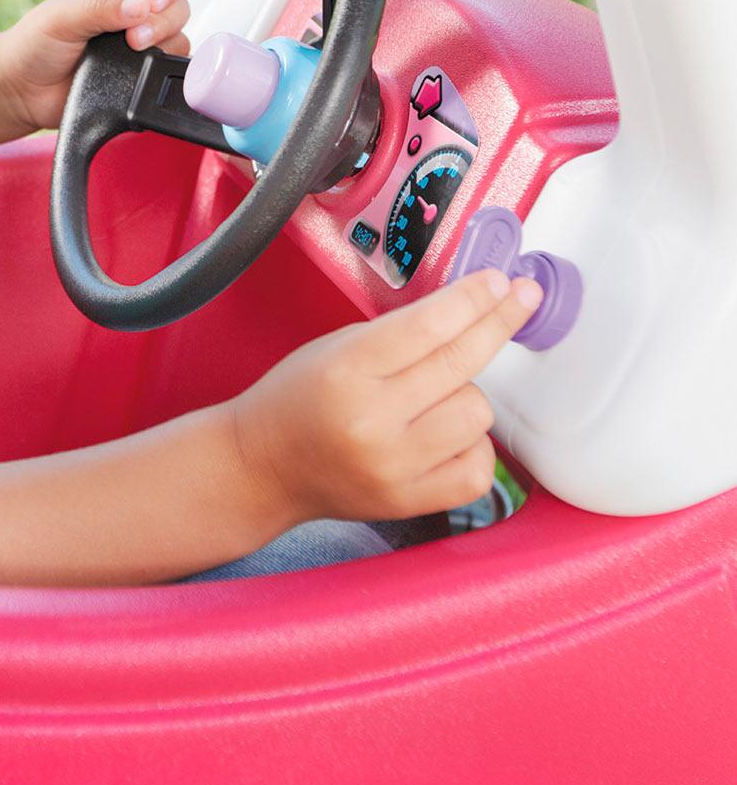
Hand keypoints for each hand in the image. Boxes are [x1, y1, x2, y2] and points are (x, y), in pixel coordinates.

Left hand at [0, 0, 191, 133]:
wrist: (22, 91)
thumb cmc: (34, 44)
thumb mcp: (61, 17)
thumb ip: (100, 8)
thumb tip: (142, 7)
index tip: (153, 1)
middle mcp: (134, 10)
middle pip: (179, 4)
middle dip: (163, 20)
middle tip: (133, 38)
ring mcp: (141, 43)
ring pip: (179, 36)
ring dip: (163, 44)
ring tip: (132, 53)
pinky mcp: (141, 74)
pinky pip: (169, 69)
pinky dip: (162, 70)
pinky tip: (139, 72)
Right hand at [229, 269, 543, 526]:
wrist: (264, 465)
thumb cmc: (298, 398)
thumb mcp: (335, 347)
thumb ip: (398, 334)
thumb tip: (469, 310)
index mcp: (346, 369)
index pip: (429, 326)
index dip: (473, 299)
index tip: (501, 282)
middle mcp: (372, 419)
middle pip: (461, 364)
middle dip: (498, 323)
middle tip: (520, 299)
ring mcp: (394, 466)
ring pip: (478, 415)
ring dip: (468, 394)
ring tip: (436, 394)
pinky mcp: (410, 502)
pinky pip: (478, 468)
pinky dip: (472, 445)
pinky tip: (447, 434)